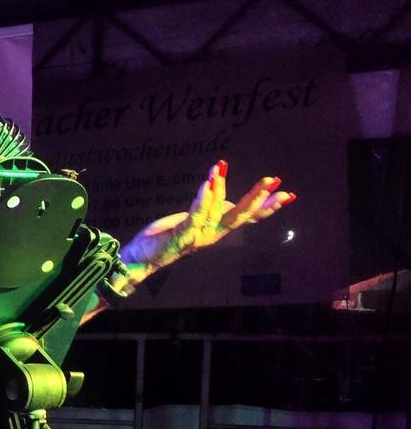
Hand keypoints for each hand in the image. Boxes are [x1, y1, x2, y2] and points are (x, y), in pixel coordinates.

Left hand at [126, 161, 294, 266]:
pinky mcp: (181, 235)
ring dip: (221, 188)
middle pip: (240, 216)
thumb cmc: (164, 237)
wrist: (139, 259)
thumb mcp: (192, 220)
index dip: (267, 207)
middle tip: (273, 180)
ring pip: (218, 212)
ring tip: (223, 169)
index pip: (247, 218)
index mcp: (216, 231)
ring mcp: (197, 236)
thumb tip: (225, 196)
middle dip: (258, 198)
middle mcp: (211, 235)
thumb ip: (210, 211)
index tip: (288, 195)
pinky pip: (196, 214)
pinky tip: (208, 183)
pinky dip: (203, 198)